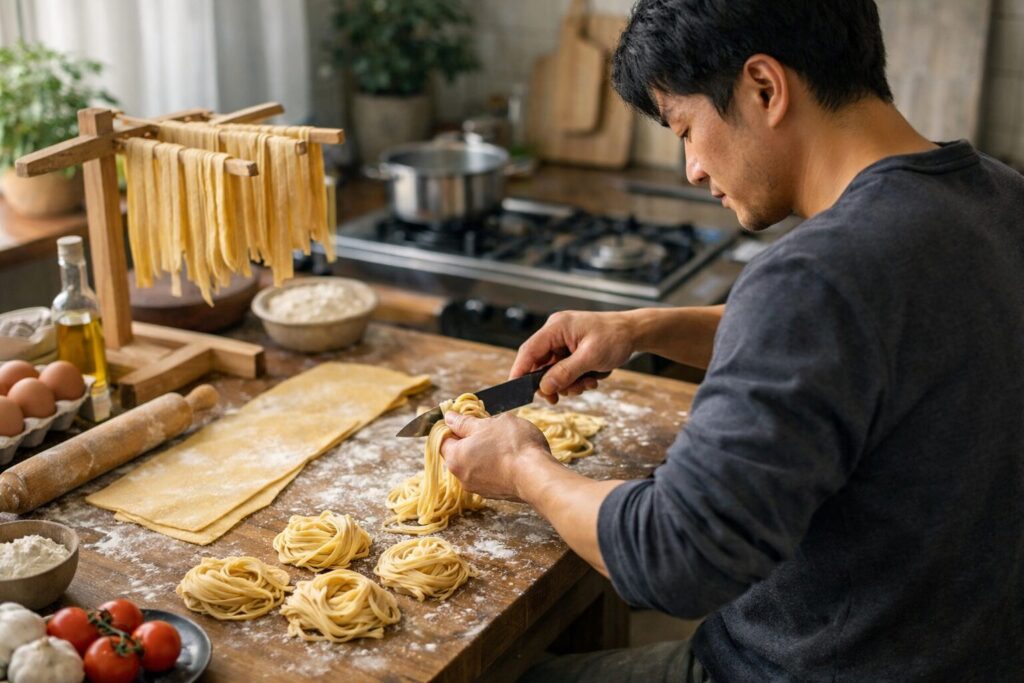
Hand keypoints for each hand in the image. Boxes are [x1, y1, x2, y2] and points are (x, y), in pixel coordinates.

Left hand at [440, 411, 557, 500]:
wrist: (538, 476)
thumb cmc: (512, 445)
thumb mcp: (489, 424)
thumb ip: (466, 422)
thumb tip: (449, 417)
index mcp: (454, 457)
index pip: (442, 439)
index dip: (453, 426)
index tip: (467, 418)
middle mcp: (461, 477)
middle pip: (459, 453)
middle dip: (471, 439)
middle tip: (489, 427)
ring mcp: (479, 488)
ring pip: (475, 464)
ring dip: (485, 452)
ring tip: (504, 441)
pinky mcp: (495, 494)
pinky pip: (489, 475)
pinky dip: (496, 466)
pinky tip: (511, 457)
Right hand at [510, 310, 635, 402]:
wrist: (635, 332)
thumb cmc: (616, 338)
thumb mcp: (590, 358)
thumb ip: (565, 372)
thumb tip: (544, 388)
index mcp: (556, 327)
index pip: (529, 351)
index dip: (519, 371)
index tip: (515, 391)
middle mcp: (556, 332)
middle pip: (539, 363)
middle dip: (550, 383)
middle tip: (558, 398)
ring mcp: (563, 341)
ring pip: (552, 370)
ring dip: (567, 383)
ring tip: (587, 383)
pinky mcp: (571, 349)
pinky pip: (564, 369)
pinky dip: (575, 379)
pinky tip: (590, 379)